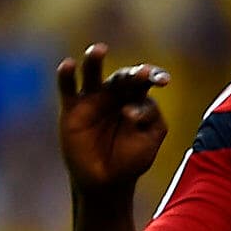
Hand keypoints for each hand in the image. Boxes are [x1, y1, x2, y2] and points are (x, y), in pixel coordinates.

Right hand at [55, 44, 171, 192]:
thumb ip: (148, 119)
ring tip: (99, 50)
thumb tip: (129, 109)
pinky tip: (69, 64)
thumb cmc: (132, 158)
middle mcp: (114, 94)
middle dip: (133, 75)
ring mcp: (92, 99)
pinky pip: (68, 88)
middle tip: (143, 75)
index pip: (145, 82)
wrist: (107, 181)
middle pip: (122, 76)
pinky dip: (66, 75)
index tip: (164, 80)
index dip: (154, 76)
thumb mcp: (150, 139)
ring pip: (92, 73)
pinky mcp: (72, 109)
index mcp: (136, 99)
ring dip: (94, 60)